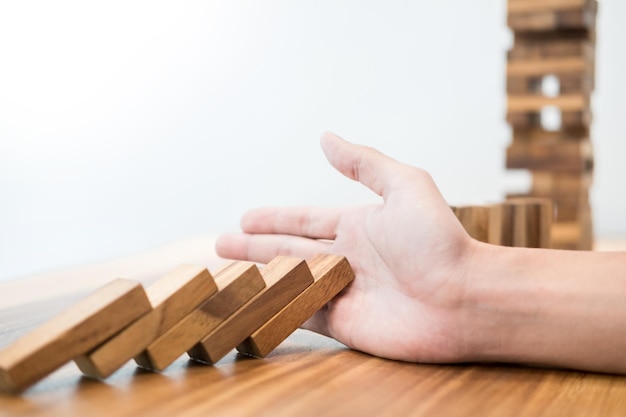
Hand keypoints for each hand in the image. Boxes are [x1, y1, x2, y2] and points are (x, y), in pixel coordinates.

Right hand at [216, 132, 477, 361]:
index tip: (246, 217)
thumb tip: (326, 137)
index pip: (305, 221)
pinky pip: (300, 313)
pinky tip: (252, 303)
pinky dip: (275, 308)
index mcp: (358, 226)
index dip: (275, 219)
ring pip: (290, 281)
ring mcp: (343, 291)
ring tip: (226, 273)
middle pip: (289, 251)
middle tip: (223, 244)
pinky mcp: (343, 323)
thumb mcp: (404, 186)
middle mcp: (347, 258)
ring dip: (259, 277)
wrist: (462, 298)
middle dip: (255, 247)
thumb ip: (364, 164)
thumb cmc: (439, 240)